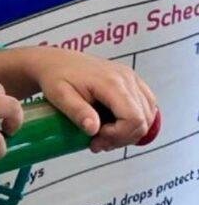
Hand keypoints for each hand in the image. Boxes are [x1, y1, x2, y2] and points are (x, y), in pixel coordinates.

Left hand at [26, 48, 157, 152]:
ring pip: (148, 115)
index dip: (118, 135)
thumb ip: (77, 112)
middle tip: (97, 142)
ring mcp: (133, 79)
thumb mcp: (59, 96)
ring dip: (129, 132)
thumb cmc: (56, 77)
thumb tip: (93, 129)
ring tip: (103, 135)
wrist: (58, 62)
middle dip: (122, 138)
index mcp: (111, 82)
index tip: (96, 137)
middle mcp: (127, 78)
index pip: (133, 118)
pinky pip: (146, 107)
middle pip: (143, 120)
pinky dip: (134, 122)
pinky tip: (113, 125)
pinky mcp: (133, 82)